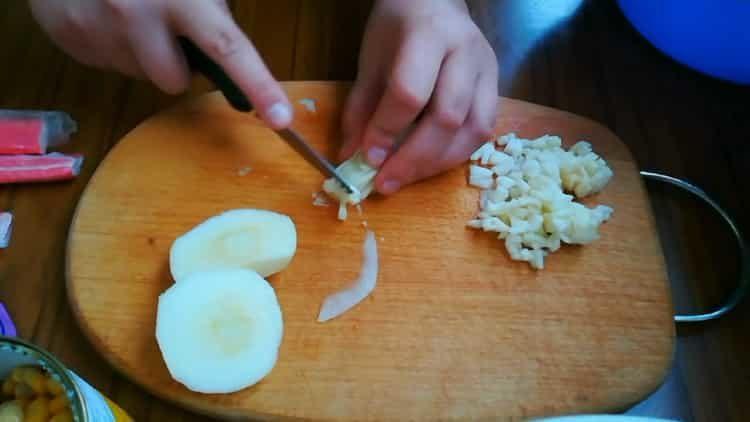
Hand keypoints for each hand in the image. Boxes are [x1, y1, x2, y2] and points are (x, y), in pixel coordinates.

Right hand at [29, 0, 292, 128]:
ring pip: (142, 76)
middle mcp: (138, 15)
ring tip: (134, 16)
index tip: (281, 117)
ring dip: (145, 54)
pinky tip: (108, 17)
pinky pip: (111, 66)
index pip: (228, 49)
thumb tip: (233, 56)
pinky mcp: (74, 39)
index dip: (258, 85)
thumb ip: (210, 11)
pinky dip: (115, 47)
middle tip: (168, 28)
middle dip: (176, 63)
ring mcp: (100, 30)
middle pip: (175, 81)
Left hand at [340, 0, 498, 193]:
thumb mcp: (370, 60)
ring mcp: (488, 71)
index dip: (386, 130)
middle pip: (447, 118)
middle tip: (385, 182)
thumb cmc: (397, 29)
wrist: (435, 3)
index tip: (367, 158)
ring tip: (405, 179)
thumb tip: (351, 157)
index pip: (409, 92)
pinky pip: (483, 132)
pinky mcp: (497, 88)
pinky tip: (429, 165)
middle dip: (413, 159)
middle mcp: (466, 53)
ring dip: (437, 164)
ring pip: (473, 131)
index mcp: (428, 36)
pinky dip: (454, 155)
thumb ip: (360, 108)